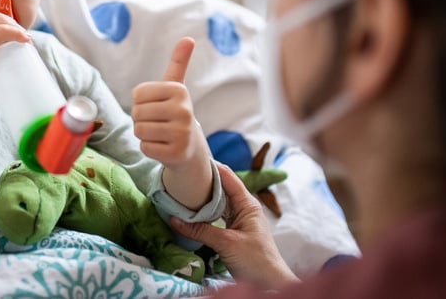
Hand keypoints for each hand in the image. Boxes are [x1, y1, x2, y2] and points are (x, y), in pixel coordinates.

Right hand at [0, 11, 30, 151]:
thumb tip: (16, 52)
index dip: (9, 25)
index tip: (21, 38)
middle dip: (15, 25)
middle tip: (25, 41)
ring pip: (0, 22)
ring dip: (17, 29)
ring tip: (26, 42)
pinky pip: (1, 31)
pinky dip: (15, 33)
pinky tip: (24, 41)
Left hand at [132, 37, 211, 207]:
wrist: (190, 147)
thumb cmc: (175, 112)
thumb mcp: (175, 86)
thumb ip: (179, 62)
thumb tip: (188, 38)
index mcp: (179, 90)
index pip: (138, 93)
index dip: (140, 101)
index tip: (156, 105)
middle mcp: (184, 111)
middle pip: (137, 113)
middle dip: (141, 119)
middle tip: (157, 122)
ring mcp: (182, 134)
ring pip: (139, 131)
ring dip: (143, 134)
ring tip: (159, 133)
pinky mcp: (177, 153)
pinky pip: (145, 148)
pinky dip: (149, 148)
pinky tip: (163, 146)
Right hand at [170, 163, 298, 290]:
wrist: (271, 285)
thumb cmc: (256, 261)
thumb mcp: (226, 243)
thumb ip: (200, 230)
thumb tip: (174, 219)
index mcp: (247, 204)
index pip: (227, 176)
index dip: (210, 166)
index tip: (191, 160)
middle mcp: (244, 208)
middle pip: (221, 187)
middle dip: (202, 181)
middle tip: (180, 176)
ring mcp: (239, 220)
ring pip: (217, 202)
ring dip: (202, 198)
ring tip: (181, 191)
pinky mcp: (234, 232)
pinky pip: (216, 216)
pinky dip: (204, 213)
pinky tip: (191, 212)